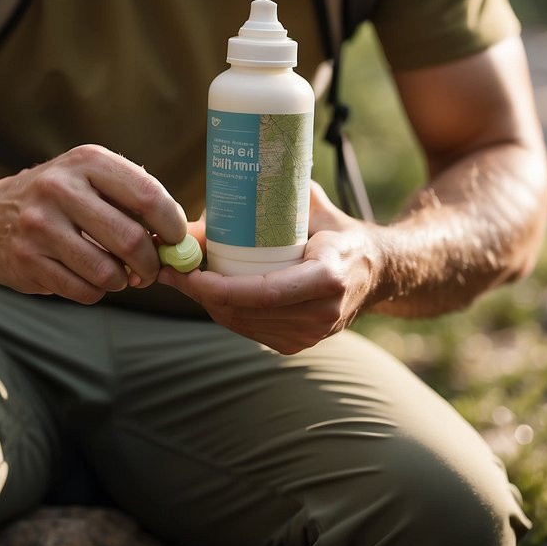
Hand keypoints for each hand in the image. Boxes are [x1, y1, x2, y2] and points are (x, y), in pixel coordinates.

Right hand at [0, 144, 189, 303]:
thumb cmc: (54, 199)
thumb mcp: (87, 179)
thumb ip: (133, 200)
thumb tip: (185, 239)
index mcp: (85, 161)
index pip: (147, 195)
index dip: (171, 225)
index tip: (176, 241)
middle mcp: (60, 188)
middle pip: (131, 239)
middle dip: (150, 263)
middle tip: (150, 270)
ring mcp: (39, 225)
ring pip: (108, 272)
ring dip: (122, 281)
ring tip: (118, 275)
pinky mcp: (26, 259)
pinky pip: (83, 291)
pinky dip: (96, 292)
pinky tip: (89, 279)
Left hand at [158, 183, 381, 353]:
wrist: (376, 270)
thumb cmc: (336, 230)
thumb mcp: (309, 205)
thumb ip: (265, 202)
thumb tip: (204, 214)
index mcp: (328, 277)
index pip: (265, 292)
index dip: (221, 287)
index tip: (189, 271)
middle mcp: (322, 313)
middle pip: (246, 311)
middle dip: (200, 293)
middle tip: (171, 270)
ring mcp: (312, 334)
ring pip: (242, 324)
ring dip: (207, 303)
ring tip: (181, 277)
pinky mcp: (299, 343)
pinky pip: (250, 331)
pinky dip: (224, 312)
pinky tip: (206, 292)